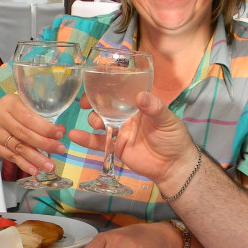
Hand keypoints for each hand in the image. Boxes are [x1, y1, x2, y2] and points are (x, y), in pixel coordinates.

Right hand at [0, 94, 64, 175]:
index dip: (45, 128)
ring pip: (18, 147)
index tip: (59, 135)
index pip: (29, 118)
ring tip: (50, 166)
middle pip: (24, 134)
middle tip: (60, 150)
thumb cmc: (15, 112)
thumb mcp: (26, 108)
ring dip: (36, 159)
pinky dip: (24, 164)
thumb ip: (42, 118)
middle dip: (45, 144)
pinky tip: (35, 170)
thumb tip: (61, 130)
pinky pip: (11, 156)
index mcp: (10, 103)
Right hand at [70, 91, 195, 186]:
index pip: (121, 91)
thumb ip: (155, 108)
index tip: (95, 81)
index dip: (107, 85)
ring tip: (96, 123)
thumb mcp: (167, 120)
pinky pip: (98, 141)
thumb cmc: (174, 138)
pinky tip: (74, 135)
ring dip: (93, 119)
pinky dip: (85, 139)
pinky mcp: (116, 146)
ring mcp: (120, 130)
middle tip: (86, 103)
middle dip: (94, 101)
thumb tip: (141, 96)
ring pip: (100, 121)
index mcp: (139, 104)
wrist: (173, 166)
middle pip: (105, 105)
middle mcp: (127, 115)